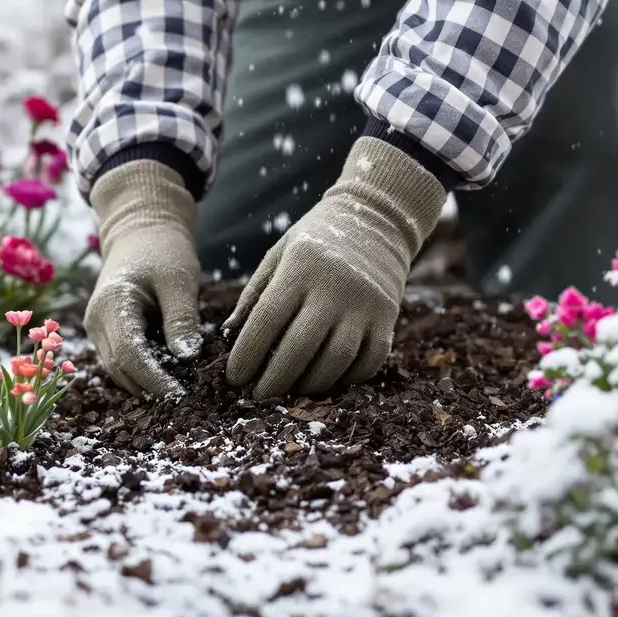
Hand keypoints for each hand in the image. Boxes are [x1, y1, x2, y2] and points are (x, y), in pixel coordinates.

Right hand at [85, 160, 200, 398]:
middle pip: (119, 369)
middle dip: (150, 387)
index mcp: (112, 304)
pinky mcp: (105, 332)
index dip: (153, 380)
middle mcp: (96, 320)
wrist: (141, 229)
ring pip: (118, 370)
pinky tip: (167, 373)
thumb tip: (186, 359)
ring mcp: (96, 328)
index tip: (181, 395)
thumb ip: (182, 320)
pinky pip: (120, 360)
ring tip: (178, 388)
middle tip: (185, 398)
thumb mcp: (179, 281)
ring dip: (145, 383)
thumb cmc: (163, 249)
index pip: (129, 355)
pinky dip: (141, 371)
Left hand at [223, 137, 448, 398]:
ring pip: (336, 361)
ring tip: (289, 392)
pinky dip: (345, 380)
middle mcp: (335, 289)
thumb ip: (254, 296)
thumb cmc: (314, 242)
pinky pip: (368, 362)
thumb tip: (229, 338)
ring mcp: (365, 306)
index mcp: (300, 269)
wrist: (375, 220)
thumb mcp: (277, 255)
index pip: (267, 320)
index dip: (247, 355)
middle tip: (258, 396)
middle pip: (300, 347)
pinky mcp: (387, 319)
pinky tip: (325, 382)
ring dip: (309, 385)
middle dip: (274, 380)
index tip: (234, 378)